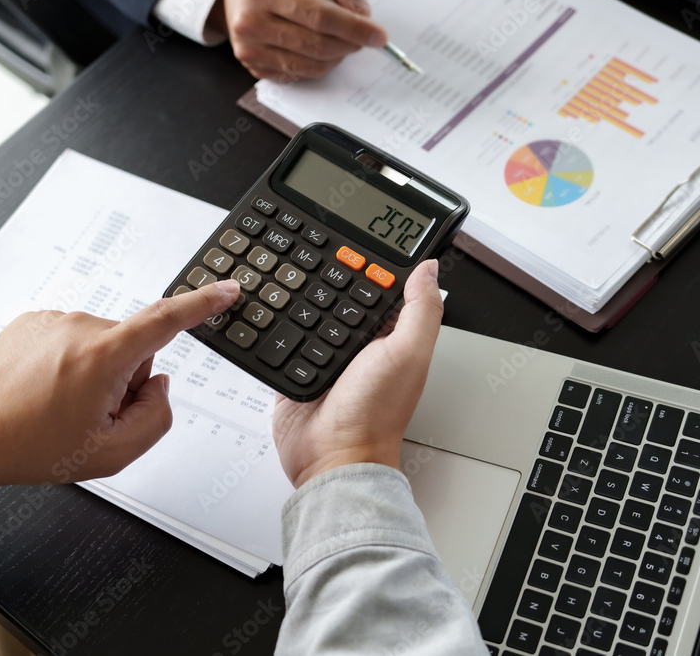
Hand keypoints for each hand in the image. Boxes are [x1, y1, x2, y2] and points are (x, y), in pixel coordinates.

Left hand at [0, 281, 240, 490]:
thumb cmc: (32, 446)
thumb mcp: (113, 453)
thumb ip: (157, 417)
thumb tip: (159, 383)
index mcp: (103, 357)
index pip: (167, 320)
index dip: (204, 304)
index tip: (227, 289)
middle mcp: (79, 328)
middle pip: (134, 347)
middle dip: (124, 379)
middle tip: (91, 414)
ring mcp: (54, 320)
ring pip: (104, 344)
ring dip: (95, 372)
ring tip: (59, 405)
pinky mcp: (34, 321)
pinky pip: (74, 338)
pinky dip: (69, 362)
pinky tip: (45, 389)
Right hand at [209, 0, 387, 79]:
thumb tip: (361, 14)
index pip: (320, 17)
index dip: (353, 28)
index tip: (377, 35)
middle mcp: (251, 22)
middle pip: (316, 45)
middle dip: (348, 45)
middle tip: (364, 39)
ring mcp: (249, 48)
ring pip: (308, 65)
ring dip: (336, 57)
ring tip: (344, 43)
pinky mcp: (252, 65)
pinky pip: (296, 75)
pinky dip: (317, 66)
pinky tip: (322, 51)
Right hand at [272, 260, 442, 487]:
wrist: (332, 459)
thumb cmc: (374, 416)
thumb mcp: (408, 353)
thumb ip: (420, 310)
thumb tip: (429, 268)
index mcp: (391, 339)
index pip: (383, 291)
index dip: (374, 266)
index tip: (358, 239)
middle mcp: (360, 348)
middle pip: (343, 299)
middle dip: (329, 277)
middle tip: (311, 244)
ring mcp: (325, 358)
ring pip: (311, 315)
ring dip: (300, 297)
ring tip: (287, 266)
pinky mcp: (294, 370)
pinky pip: (283, 340)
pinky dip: (277, 324)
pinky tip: (271, 305)